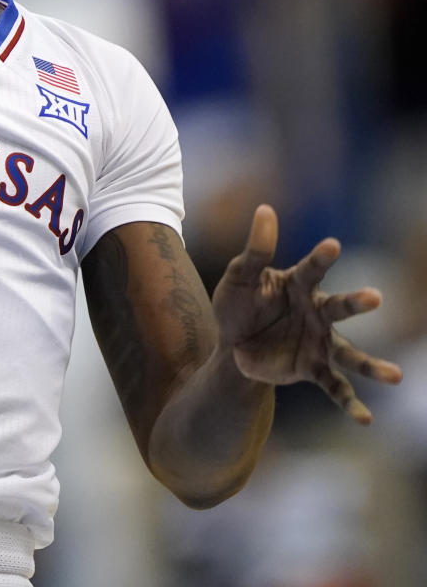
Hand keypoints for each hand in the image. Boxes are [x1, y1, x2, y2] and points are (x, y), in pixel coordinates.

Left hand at [212, 204, 401, 422]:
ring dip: (371, 365)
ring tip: (395, 376)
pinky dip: (350, 403)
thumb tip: (266, 209)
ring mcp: (318, 342)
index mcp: (298, 285)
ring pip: (349, 354)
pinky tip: (365, 420)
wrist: (233, 345)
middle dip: (356, 303)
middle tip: (376, 298)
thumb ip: (255, 251)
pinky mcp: (313, 368)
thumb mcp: (239, 278)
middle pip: (339, 308)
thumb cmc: (238, 304)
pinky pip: (335, 387)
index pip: (312, 270)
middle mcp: (316, 312)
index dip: (321, 258)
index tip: (332, 244)